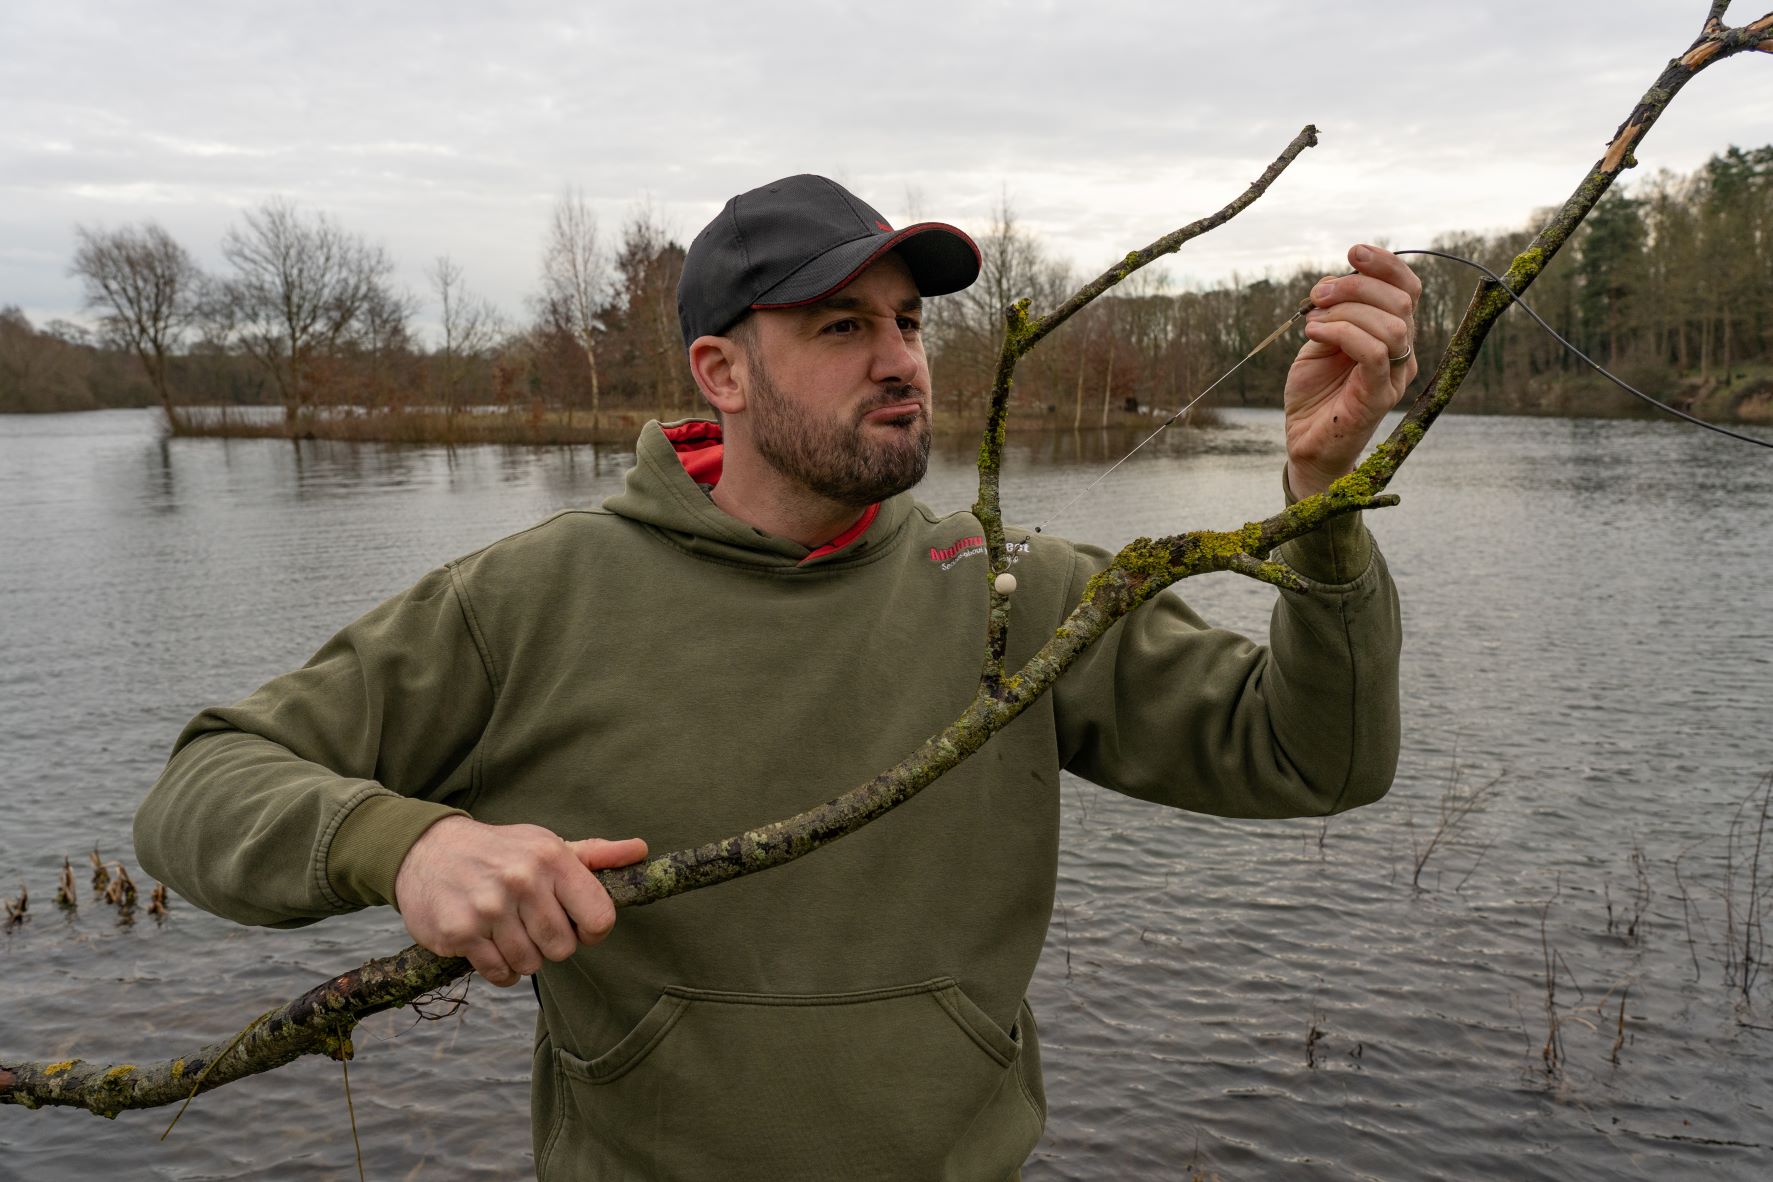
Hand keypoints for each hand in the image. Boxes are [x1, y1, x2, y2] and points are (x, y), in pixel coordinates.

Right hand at [392, 815, 647, 986]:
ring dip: (522, 957)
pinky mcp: (460, 932)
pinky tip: (489, 945)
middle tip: (531, 924)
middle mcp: (522, 880)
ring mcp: (489, 907)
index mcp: (551, 857)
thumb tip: (641, 850)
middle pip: (564, 949)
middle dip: (551, 944)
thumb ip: (595, 855)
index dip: (592, 931)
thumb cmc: (500, 852)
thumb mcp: (547, 845)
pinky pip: (500, 974)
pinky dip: (499, 969)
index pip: (600, 918)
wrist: (427, 851)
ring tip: (506, 930)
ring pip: (531, 965)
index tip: (576, 925)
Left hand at [1283, 244, 1421, 497]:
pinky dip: (1342, 332)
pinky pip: (1374, 353)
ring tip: (1313, 318)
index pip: (1408, 289)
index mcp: (1394, 335)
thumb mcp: (1320, 342)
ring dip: (1347, 309)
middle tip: (1318, 293)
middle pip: (1402, 301)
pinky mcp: (1378, 397)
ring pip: (1392, 324)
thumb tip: (1336, 280)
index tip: (1353, 251)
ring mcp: (1395, 377)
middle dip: (1356, 285)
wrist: (1304, 442)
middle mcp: (1403, 354)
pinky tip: (1314, 333)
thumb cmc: (1314, 393)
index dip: (1386, 265)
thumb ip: (1334, 312)